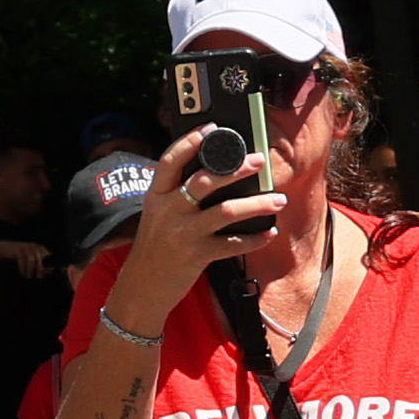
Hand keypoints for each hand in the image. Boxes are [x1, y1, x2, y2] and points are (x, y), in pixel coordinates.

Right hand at [107, 136, 275, 327]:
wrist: (140, 289)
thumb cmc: (154, 249)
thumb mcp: (156, 216)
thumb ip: (176, 195)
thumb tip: (214, 175)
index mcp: (156, 196)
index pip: (171, 160)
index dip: (191, 141)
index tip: (212, 128)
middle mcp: (168, 211)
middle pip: (204, 180)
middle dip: (236, 168)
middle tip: (258, 161)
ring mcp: (183, 233)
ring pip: (226, 211)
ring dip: (257, 204)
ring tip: (278, 199)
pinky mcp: (197, 256)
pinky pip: (233, 244)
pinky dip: (254, 238)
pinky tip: (268, 233)